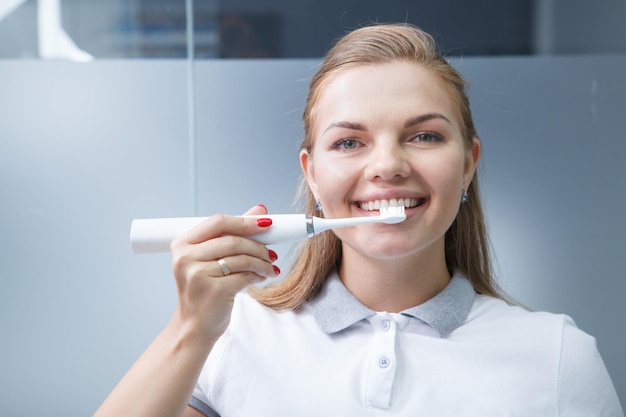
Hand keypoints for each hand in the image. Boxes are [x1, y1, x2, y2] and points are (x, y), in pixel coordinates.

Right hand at [170, 204, 278, 342]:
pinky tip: (262, 277)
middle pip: (233, 240)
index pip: (218, 222)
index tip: (266, 223)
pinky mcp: (214, 291)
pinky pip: (245, 276)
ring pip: (242, 258)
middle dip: (258, 245)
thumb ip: (234, 233)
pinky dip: (259, 275)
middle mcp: (186, 258)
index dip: (245, 221)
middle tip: (271, 252)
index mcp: (182, 245)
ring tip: (270, 267)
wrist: (193, 327)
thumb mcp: (211, 260)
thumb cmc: (204, 291)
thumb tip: (260, 211)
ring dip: (262, 262)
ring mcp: (199, 275)